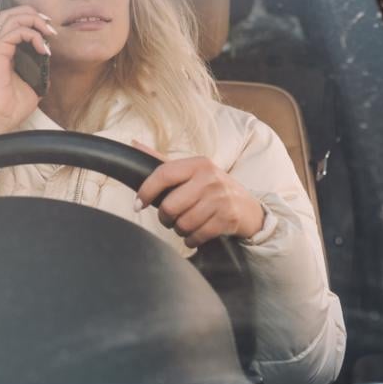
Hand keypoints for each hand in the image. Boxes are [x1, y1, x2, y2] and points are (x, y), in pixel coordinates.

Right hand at [0, 6, 55, 140]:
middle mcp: (0, 46)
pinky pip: (15, 32)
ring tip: (47, 32)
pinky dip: (32, 35)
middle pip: (12, 13)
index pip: (16, 22)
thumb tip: (48, 66)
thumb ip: (39, 71)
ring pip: (12, 17)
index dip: (34, 20)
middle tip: (49, 26)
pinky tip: (42, 48)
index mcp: (6, 51)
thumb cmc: (13, 105)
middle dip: (34, 14)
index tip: (51, 32)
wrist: (2, 116)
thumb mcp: (34, 84)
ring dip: (34, 20)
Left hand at [131, 140, 264, 246]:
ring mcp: (220, 198)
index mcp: (198, 163)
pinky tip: (195, 234)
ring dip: (179, 230)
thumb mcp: (191, 171)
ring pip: (183, 223)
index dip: (146, 191)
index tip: (137, 205)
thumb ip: (162, 161)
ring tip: (185, 225)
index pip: (164, 174)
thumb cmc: (212, 188)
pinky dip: (191, 240)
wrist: (248, 209)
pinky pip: (197, 235)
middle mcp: (210, 178)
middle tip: (169, 218)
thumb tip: (133, 144)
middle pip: (170, 205)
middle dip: (164, 218)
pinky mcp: (227, 218)